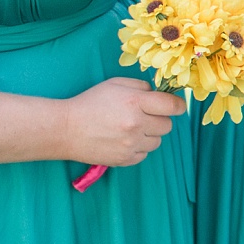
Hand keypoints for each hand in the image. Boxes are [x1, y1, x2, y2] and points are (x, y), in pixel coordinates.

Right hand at [60, 76, 185, 166]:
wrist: (65, 129)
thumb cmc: (90, 102)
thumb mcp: (115, 84)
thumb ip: (141, 87)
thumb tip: (159, 94)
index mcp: (135, 102)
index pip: (172, 106)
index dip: (178, 105)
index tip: (176, 106)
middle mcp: (136, 124)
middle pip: (167, 125)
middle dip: (159, 119)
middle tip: (144, 116)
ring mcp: (130, 144)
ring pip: (157, 142)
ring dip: (149, 135)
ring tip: (131, 128)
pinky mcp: (124, 160)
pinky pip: (144, 154)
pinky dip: (138, 148)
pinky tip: (124, 140)